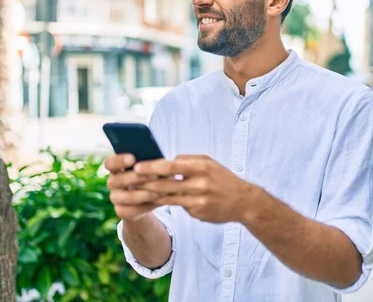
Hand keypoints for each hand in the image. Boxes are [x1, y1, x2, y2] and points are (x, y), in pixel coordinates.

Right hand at [104, 154, 162, 221]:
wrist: (148, 199)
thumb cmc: (151, 176)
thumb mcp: (151, 168)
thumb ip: (152, 164)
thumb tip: (163, 162)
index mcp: (116, 167)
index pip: (110, 163)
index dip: (119, 160)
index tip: (132, 158)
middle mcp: (112, 182)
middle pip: (119, 180)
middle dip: (138, 177)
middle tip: (155, 175)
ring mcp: (115, 198)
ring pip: (129, 196)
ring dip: (146, 193)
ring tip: (162, 191)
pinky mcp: (121, 211)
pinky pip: (133, 210)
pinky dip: (148, 205)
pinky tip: (160, 200)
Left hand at [134, 155, 258, 223]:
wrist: (243, 201)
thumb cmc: (222, 178)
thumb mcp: (209, 163)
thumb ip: (187, 160)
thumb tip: (165, 160)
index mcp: (201, 167)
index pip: (171, 166)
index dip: (152, 167)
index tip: (136, 167)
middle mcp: (199, 184)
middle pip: (165, 184)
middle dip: (145, 183)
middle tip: (129, 181)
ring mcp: (198, 201)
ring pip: (167, 198)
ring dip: (150, 195)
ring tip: (136, 191)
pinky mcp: (197, 213)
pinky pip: (178, 206)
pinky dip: (167, 202)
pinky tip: (155, 200)